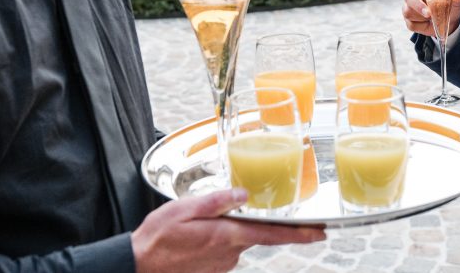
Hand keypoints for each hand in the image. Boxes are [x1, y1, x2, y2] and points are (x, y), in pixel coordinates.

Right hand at [132, 189, 325, 272]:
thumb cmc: (158, 238)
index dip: (300, 234)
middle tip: (215, 216)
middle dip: (243, 221)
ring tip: (195, 226)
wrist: (138, 266)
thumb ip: (218, 201)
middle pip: (251, 233)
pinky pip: (222, 249)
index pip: (273, 235)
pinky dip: (214, 239)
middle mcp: (230, 254)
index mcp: (227, 236)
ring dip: (224, 230)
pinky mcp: (212, 269)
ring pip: (235, 240)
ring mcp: (221, 264)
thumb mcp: (185, 209)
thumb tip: (244, 194)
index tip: (321, 232)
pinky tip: (194, 236)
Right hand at [402, 0, 459, 37]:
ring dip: (421, 17)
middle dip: (418, 5)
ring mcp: (409, 8)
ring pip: (408, 12)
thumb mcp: (456, 2)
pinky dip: (422, 26)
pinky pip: (411, 24)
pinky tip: (428, 24)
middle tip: (428, 13)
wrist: (449, 24)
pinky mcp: (409, 21)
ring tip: (432, 18)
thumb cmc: (450, 7)